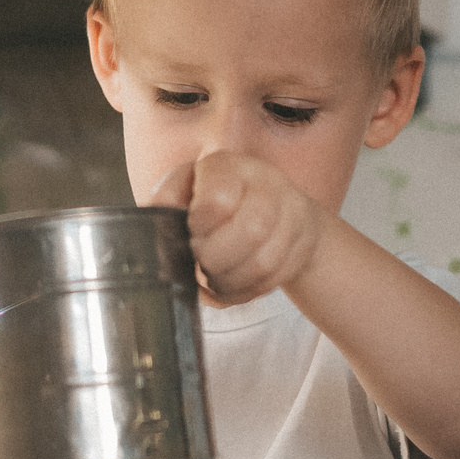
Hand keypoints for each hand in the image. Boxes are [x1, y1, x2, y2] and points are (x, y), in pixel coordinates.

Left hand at [150, 149, 330, 305]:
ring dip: (230, 281)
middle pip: (251, 232)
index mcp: (227, 166)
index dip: (200, 228)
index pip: (217, 202)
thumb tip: (155, 227)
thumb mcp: (183, 192)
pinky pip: (274, 279)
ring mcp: (291, 212)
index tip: (192, 235)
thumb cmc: (214, 202)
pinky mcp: (303, 241)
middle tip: (203, 264)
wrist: (269, 207)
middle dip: (217, 260)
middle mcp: (266, 182)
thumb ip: (165, 204)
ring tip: (214, 279)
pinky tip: (232, 286)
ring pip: (264, 262)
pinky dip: (246, 292)